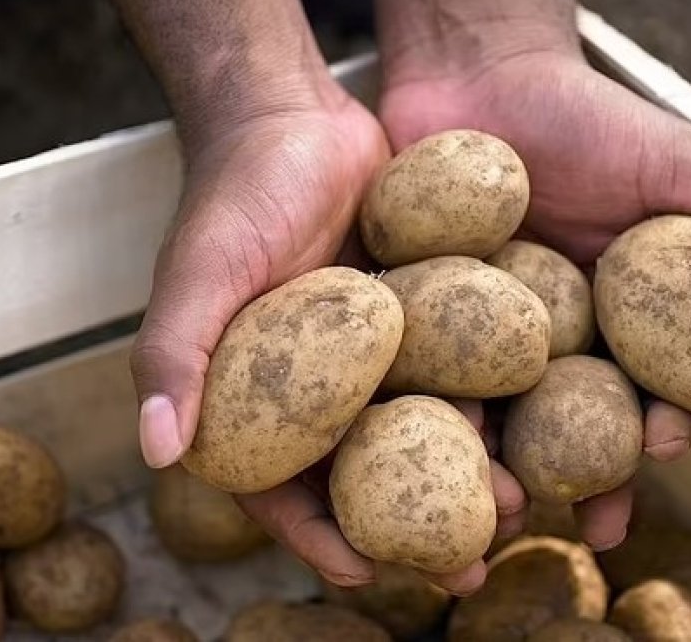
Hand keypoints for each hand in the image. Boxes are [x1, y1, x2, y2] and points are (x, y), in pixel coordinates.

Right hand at [128, 81, 524, 593]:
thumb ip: (172, 355)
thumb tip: (156, 452)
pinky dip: (487, 400)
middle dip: (413, 528)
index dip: (317, 538)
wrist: (296, 115)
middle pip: (363, 476)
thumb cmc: (234, 193)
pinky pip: (453, 369)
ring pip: (419, 432)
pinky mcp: (417, 315)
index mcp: (251, 396)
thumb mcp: (198, 272)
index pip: (277, 489)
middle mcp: (314, 387)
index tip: (367, 575)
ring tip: (518, 506)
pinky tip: (534, 425)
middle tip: (468, 567)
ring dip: (464, 474)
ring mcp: (370, 354)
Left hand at [378, 49, 690, 549]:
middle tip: (594, 522)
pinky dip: (430, 410)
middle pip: (573, 423)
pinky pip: (424, 369)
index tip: (668, 442)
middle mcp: (551, 334)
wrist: (478, 70)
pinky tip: (435, 444)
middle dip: (588, 477)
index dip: (662, 422)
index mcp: (618, 314)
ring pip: (498, 412)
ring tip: (508, 503)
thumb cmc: (583, 114)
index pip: (648, 385)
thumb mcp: (672, 164)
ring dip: (508, 465)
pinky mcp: (418, 314)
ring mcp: (480, 330)